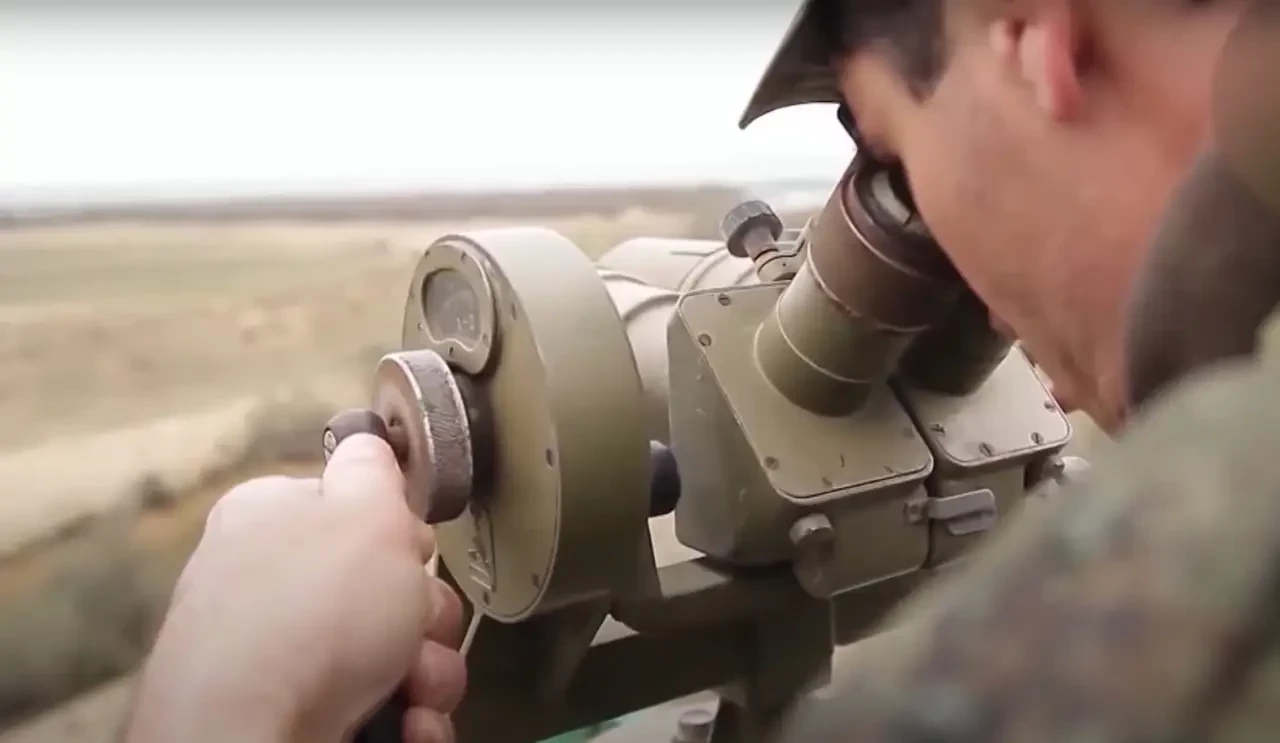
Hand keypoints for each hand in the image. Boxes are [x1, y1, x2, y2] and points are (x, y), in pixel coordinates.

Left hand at [126, 434, 465, 742]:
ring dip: (428, 673)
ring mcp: (278, 658)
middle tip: (419, 627)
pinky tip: (405, 724)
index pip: (352, 511)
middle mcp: (269, 586)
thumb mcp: (365, 509)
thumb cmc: (313, 612)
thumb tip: (368, 442)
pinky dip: (406, 718)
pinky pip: (380, 709)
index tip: (415, 554)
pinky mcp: (293, 715)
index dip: (399, 535)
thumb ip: (373, 467)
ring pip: (394, 655)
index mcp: (272, 519)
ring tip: (413, 689)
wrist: (248, 739)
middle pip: (386, 590)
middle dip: (425, 617)